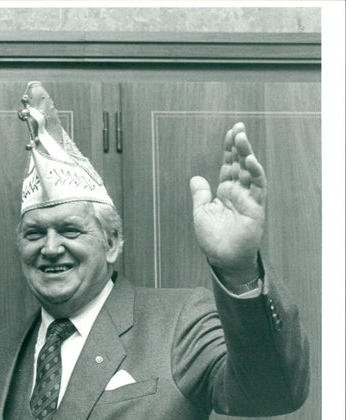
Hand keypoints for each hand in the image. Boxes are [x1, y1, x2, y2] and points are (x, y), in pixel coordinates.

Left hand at [189, 122, 265, 283]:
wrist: (223, 258)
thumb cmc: (213, 239)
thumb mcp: (200, 213)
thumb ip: (200, 194)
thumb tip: (196, 177)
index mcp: (225, 191)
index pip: (228, 165)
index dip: (229, 149)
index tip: (231, 132)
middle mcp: (239, 191)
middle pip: (240, 163)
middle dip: (239, 145)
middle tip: (238, 127)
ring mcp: (249, 198)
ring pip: (250, 171)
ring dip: (246, 153)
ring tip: (241, 137)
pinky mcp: (256, 207)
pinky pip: (258, 187)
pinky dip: (255, 172)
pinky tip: (249, 160)